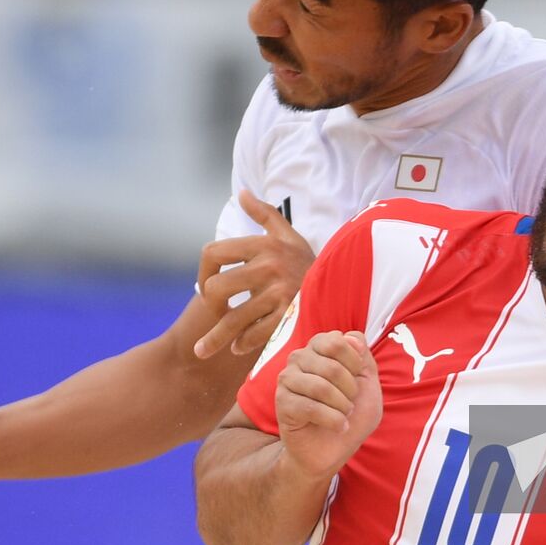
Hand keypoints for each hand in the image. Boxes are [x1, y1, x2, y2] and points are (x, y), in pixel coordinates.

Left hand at [194, 190, 314, 358]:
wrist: (345, 282)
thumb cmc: (307, 261)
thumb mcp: (288, 235)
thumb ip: (264, 214)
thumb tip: (241, 193)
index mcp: (264, 244)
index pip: (214, 252)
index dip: (203, 270)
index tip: (207, 285)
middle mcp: (269, 266)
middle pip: (217, 287)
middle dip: (210, 304)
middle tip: (215, 311)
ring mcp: (279, 293)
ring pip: (233, 318)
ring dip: (215, 338)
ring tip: (200, 350)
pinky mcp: (289, 316)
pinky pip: (255, 334)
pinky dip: (244, 342)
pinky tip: (238, 346)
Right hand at [275, 331, 381, 480]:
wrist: (333, 449)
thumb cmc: (351, 413)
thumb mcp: (369, 382)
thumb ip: (363, 357)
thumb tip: (350, 337)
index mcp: (320, 347)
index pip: (337, 341)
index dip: (355, 364)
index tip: (357, 381)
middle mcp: (300, 357)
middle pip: (332, 365)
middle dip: (350, 390)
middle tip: (350, 403)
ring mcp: (288, 379)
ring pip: (321, 387)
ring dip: (342, 406)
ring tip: (344, 415)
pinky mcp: (282, 402)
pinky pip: (311, 407)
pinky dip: (333, 420)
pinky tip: (338, 426)